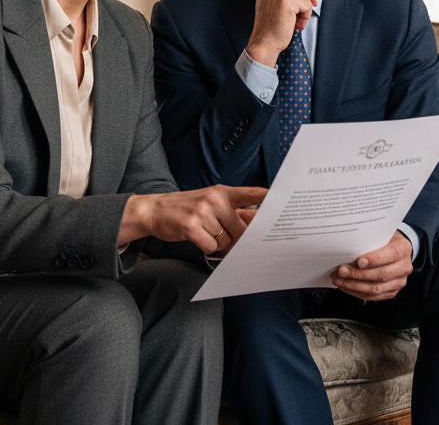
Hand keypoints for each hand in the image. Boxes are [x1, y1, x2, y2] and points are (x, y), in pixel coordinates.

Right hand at [119, 185, 267, 253]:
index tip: (284, 202)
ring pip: (225, 240)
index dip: (269, 199)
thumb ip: (233, 211)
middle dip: (234, 237)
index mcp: (221, 192)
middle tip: (221, 234)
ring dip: (217, 242)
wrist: (154, 210)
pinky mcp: (191, 227)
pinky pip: (211, 246)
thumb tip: (257, 221)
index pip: (251, 193)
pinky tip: (196, 237)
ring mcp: (202, 212)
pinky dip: (205, 247)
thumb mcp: (210, 204)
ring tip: (204, 232)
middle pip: (240, 228)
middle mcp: (214, 199)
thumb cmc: (186, 208)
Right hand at [246, 0, 316, 66]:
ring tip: (295, 22)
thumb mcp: (274, 3)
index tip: (311, 2)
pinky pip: (307, 5)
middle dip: (306, 1)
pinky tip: (297, 25)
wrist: (264, 43)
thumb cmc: (271, 26)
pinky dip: (306, 17)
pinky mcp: (286, 1)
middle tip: (300, 17)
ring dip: (305, 11)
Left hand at [331, 230, 412, 301]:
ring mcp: (400, 282)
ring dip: (354, 285)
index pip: (391, 255)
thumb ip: (369, 239)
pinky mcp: (392, 292)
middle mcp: (404, 267)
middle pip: (381, 275)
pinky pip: (373, 297)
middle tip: (341, 271)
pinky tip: (345, 286)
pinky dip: (356, 292)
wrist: (395, 249)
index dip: (374, 259)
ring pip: (376, 289)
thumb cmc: (383, 239)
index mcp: (403, 249)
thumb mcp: (380, 233)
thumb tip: (348, 246)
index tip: (358, 261)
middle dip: (358, 274)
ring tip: (338, 280)